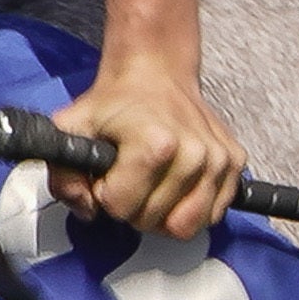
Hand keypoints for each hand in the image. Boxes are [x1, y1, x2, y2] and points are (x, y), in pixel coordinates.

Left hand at [54, 0, 244, 237]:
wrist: (156, 73)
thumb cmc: (113, 103)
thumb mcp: (71, 127)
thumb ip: (63, 173)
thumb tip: (87, 211)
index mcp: (156, 144)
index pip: (121, 207)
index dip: (105, 194)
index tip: (107, 171)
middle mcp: (195, 154)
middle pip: (153, 221)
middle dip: (133, 206)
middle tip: (128, 176)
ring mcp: (220, 161)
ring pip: (185, 227)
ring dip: (162, 214)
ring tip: (150, 184)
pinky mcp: (236, 165)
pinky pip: (211, 216)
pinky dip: (189, 208)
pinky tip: (174, 183)